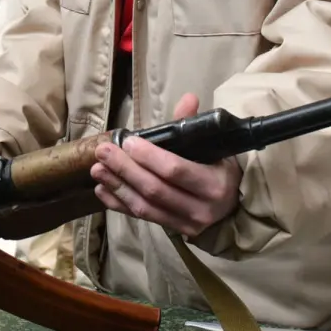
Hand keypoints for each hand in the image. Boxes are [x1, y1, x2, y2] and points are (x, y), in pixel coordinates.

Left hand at [89, 93, 240, 237]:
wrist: (233, 205)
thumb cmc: (219, 168)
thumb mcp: (213, 146)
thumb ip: (193, 125)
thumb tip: (188, 98)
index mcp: (214, 183)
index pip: (175, 170)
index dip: (148, 156)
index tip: (128, 141)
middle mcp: (201, 208)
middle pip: (155, 189)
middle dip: (125, 169)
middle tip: (103, 151)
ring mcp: (187, 224)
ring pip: (145, 206)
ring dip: (118, 186)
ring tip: (97, 169)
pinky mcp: (174, 231)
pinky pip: (142, 218)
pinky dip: (120, 204)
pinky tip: (103, 190)